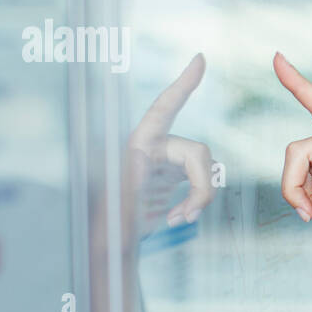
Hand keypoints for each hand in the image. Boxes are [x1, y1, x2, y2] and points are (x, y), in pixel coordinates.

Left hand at [124, 53, 216, 238]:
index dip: (182, 85)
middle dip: (201, 184)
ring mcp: (165, 165)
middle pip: (198, 152)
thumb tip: (146, 165)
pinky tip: (178, 218)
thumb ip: (132, 184)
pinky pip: (201, 183)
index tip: (199, 59)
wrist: (109, 252)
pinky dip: (197, 202)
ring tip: (178, 219)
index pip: (163, 109)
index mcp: (137, 145)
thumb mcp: (118, 206)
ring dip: (200, 196)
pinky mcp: (173, 182)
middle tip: (188, 215)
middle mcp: (153, 149)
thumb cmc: (107, 229)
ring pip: (204, 168)